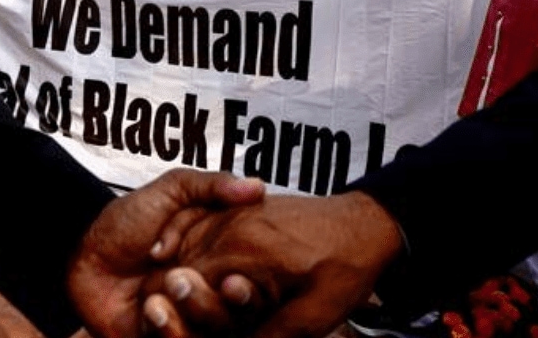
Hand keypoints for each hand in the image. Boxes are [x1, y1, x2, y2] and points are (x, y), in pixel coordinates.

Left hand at [67, 170, 264, 337]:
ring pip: (210, 336)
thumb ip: (213, 186)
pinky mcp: (160, 337)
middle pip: (235, 318)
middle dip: (215, 305)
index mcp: (218, 263)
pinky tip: (151, 308)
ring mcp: (184, 319)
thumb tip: (258, 185)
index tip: (233, 281)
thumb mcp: (170, 192)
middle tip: (184, 279)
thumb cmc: (125, 221)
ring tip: (162, 292)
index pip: (250, 288)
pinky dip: (168, 330)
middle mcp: (206, 294)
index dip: (248, 291)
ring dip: (190, 315)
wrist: (81, 250)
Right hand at [151, 192, 403, 337]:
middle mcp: (232, 228)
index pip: (189, 285)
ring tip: (183, 298)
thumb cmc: (346, 266)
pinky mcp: (240, 211)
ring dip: (183, 272)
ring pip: (186, 247)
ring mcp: (234, 214)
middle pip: (183, 266)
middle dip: (179, 296)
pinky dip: (193, 250)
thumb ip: (270, 334)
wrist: (365, 225)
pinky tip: (200, 272)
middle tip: (172, 316)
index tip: (178, 328)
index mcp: (245, 252)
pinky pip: (200, 229)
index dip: (183, 314)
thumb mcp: (313, 316)